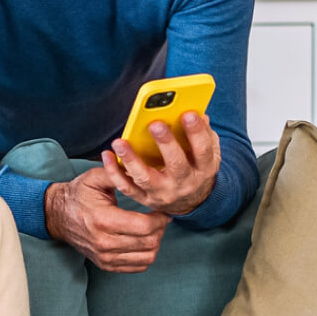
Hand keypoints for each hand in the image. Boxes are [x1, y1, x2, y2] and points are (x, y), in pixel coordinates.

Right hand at [45, 169, 169, 272]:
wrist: (57, 216)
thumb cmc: (78, 195)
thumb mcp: (95, 178)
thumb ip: (118, 174)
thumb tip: (139, 171)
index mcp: (103, 220)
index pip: (145, 226)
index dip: (160, 218)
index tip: (161, 210)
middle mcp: (104, 242)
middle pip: (149, 242)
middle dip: (160, 229)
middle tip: (159, 218)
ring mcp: (105, 257)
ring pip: (148, 257)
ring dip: (155, 243)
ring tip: (151, 230)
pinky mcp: (106, 265)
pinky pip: (138, 267)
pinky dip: (146, 255)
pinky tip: (142, 241)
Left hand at [102, 111, 220, 215]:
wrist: (191, 201)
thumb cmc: (197, 168)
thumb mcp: (208, 153)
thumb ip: (204, 133)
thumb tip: (197, 113)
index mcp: (203, 169)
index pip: (203, 150)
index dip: (196, 132)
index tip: (188, 113)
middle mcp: (184, 183)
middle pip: (176, 164)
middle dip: (166, 143)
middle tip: (155, 124)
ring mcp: (163, 193)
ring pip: (146, 178)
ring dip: (131, 159)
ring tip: (120, 142)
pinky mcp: (145, 198)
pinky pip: (127, 187)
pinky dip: (115, 172)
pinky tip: (108, 155)